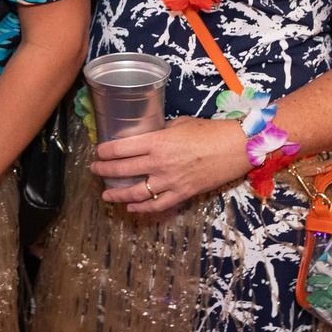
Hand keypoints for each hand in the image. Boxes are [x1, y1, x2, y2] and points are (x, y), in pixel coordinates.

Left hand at [92, 116, 248, 213]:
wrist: (236, 148)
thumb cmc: (209, 131)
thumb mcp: (180, 124)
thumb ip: (162, 131)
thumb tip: (150, 136)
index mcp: (157, 142)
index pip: (121, 148)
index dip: (105, 151)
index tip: (98, 152)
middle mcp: (159, 163)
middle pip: (123, 170)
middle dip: (104, 171)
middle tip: (95, 170)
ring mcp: (170, 181)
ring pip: (135, 192)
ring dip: (117, 194)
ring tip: (106, 195)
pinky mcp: (182, 193)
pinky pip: (156, 204)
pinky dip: (141, 208)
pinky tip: (130, 207)